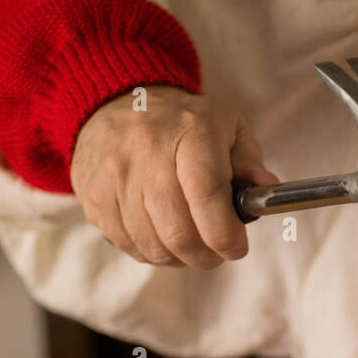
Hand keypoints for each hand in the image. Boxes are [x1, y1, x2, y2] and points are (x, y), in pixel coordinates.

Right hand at [70, 85, 277, 267]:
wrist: (116, 101)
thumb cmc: (182, 124)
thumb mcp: (226, 127)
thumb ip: (249, 161)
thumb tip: (264, 189)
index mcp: (189, 131)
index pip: (206, 194)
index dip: (225, 233)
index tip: (236, 247)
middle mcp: (146, 151)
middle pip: (179, 233)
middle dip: (206, 255)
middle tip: (215, 251)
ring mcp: (114, 176)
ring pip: (154, 247)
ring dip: (179, 257)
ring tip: (188, 240)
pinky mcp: (93, 197)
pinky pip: (130, 246)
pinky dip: (152, 252)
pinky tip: (160, 233)